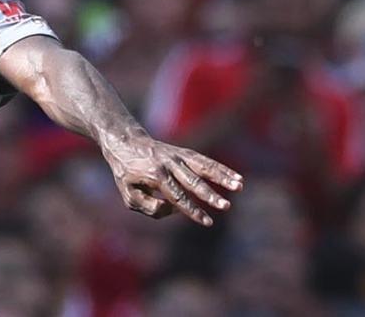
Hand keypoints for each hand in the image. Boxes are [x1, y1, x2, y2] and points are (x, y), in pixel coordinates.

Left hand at [102, 131, 242, 225]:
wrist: (125, 142)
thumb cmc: (127, 173)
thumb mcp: (128, 194)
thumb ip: (149, 206)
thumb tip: (174, 209)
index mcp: (155, 175)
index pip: (177, 197)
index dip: (192, 210)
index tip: (207, 221)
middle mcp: (169, 164)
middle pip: (192, 181)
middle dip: (209, 195)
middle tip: (225, 206)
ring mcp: (178, 156)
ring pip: (203, 167)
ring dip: (222, 177)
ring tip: (240, 186)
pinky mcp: (184, 152)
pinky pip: (205, 161)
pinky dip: (221, 169)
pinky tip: (237, 177)